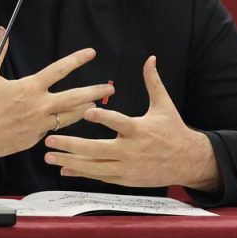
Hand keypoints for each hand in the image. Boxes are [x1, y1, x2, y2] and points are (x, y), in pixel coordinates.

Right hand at [0, 28, 114, 159]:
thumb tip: (0, 31)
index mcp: (30, 88)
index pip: (59, 70)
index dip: (77, 60)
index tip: (91, 53)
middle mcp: (39, 106)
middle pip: (74, 98)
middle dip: (94, 92)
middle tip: (110, 88)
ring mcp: (40, 125)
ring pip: (69, 117)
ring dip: (84, 110)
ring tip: (96, 105)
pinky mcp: (36, 139)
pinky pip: (53, 129)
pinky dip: (61, 123)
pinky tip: (67, 120)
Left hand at [44, 56, 221, 190]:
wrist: (187, 161)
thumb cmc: (173, 130)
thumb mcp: (164, 105)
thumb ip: (153, 82)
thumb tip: (150, 58)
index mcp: (139, 130)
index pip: (119, 122)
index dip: (103, 117)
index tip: (86, 111)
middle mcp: (131, 151)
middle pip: (97, 149)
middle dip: (71, 145)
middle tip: (51, 139)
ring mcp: (127, 168)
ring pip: (94, 167)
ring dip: (70, 161)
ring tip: (49, 156)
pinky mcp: (125, 179)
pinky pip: (100, 176)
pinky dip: (82, 173)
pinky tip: (64, 169)